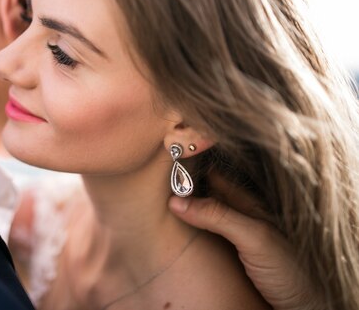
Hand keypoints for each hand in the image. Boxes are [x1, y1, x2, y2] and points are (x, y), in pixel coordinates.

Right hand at [168, 175, 320, 309]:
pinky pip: (205, 239)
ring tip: (158, 204)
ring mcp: (235, 238)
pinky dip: (190, 232)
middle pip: (206, 196)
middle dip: (183, 189)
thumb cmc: (290, 270)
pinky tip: (178, 233)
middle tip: (155, 184)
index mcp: (249, 204)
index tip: (166, 163)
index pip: (214, 176)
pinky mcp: (230, 259)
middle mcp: (241, 217)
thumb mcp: (254, 237)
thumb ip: (219, 216)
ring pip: (204, 218)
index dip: (193, 168)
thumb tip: (177, 201)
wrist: (304, 307)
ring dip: (185, 211)